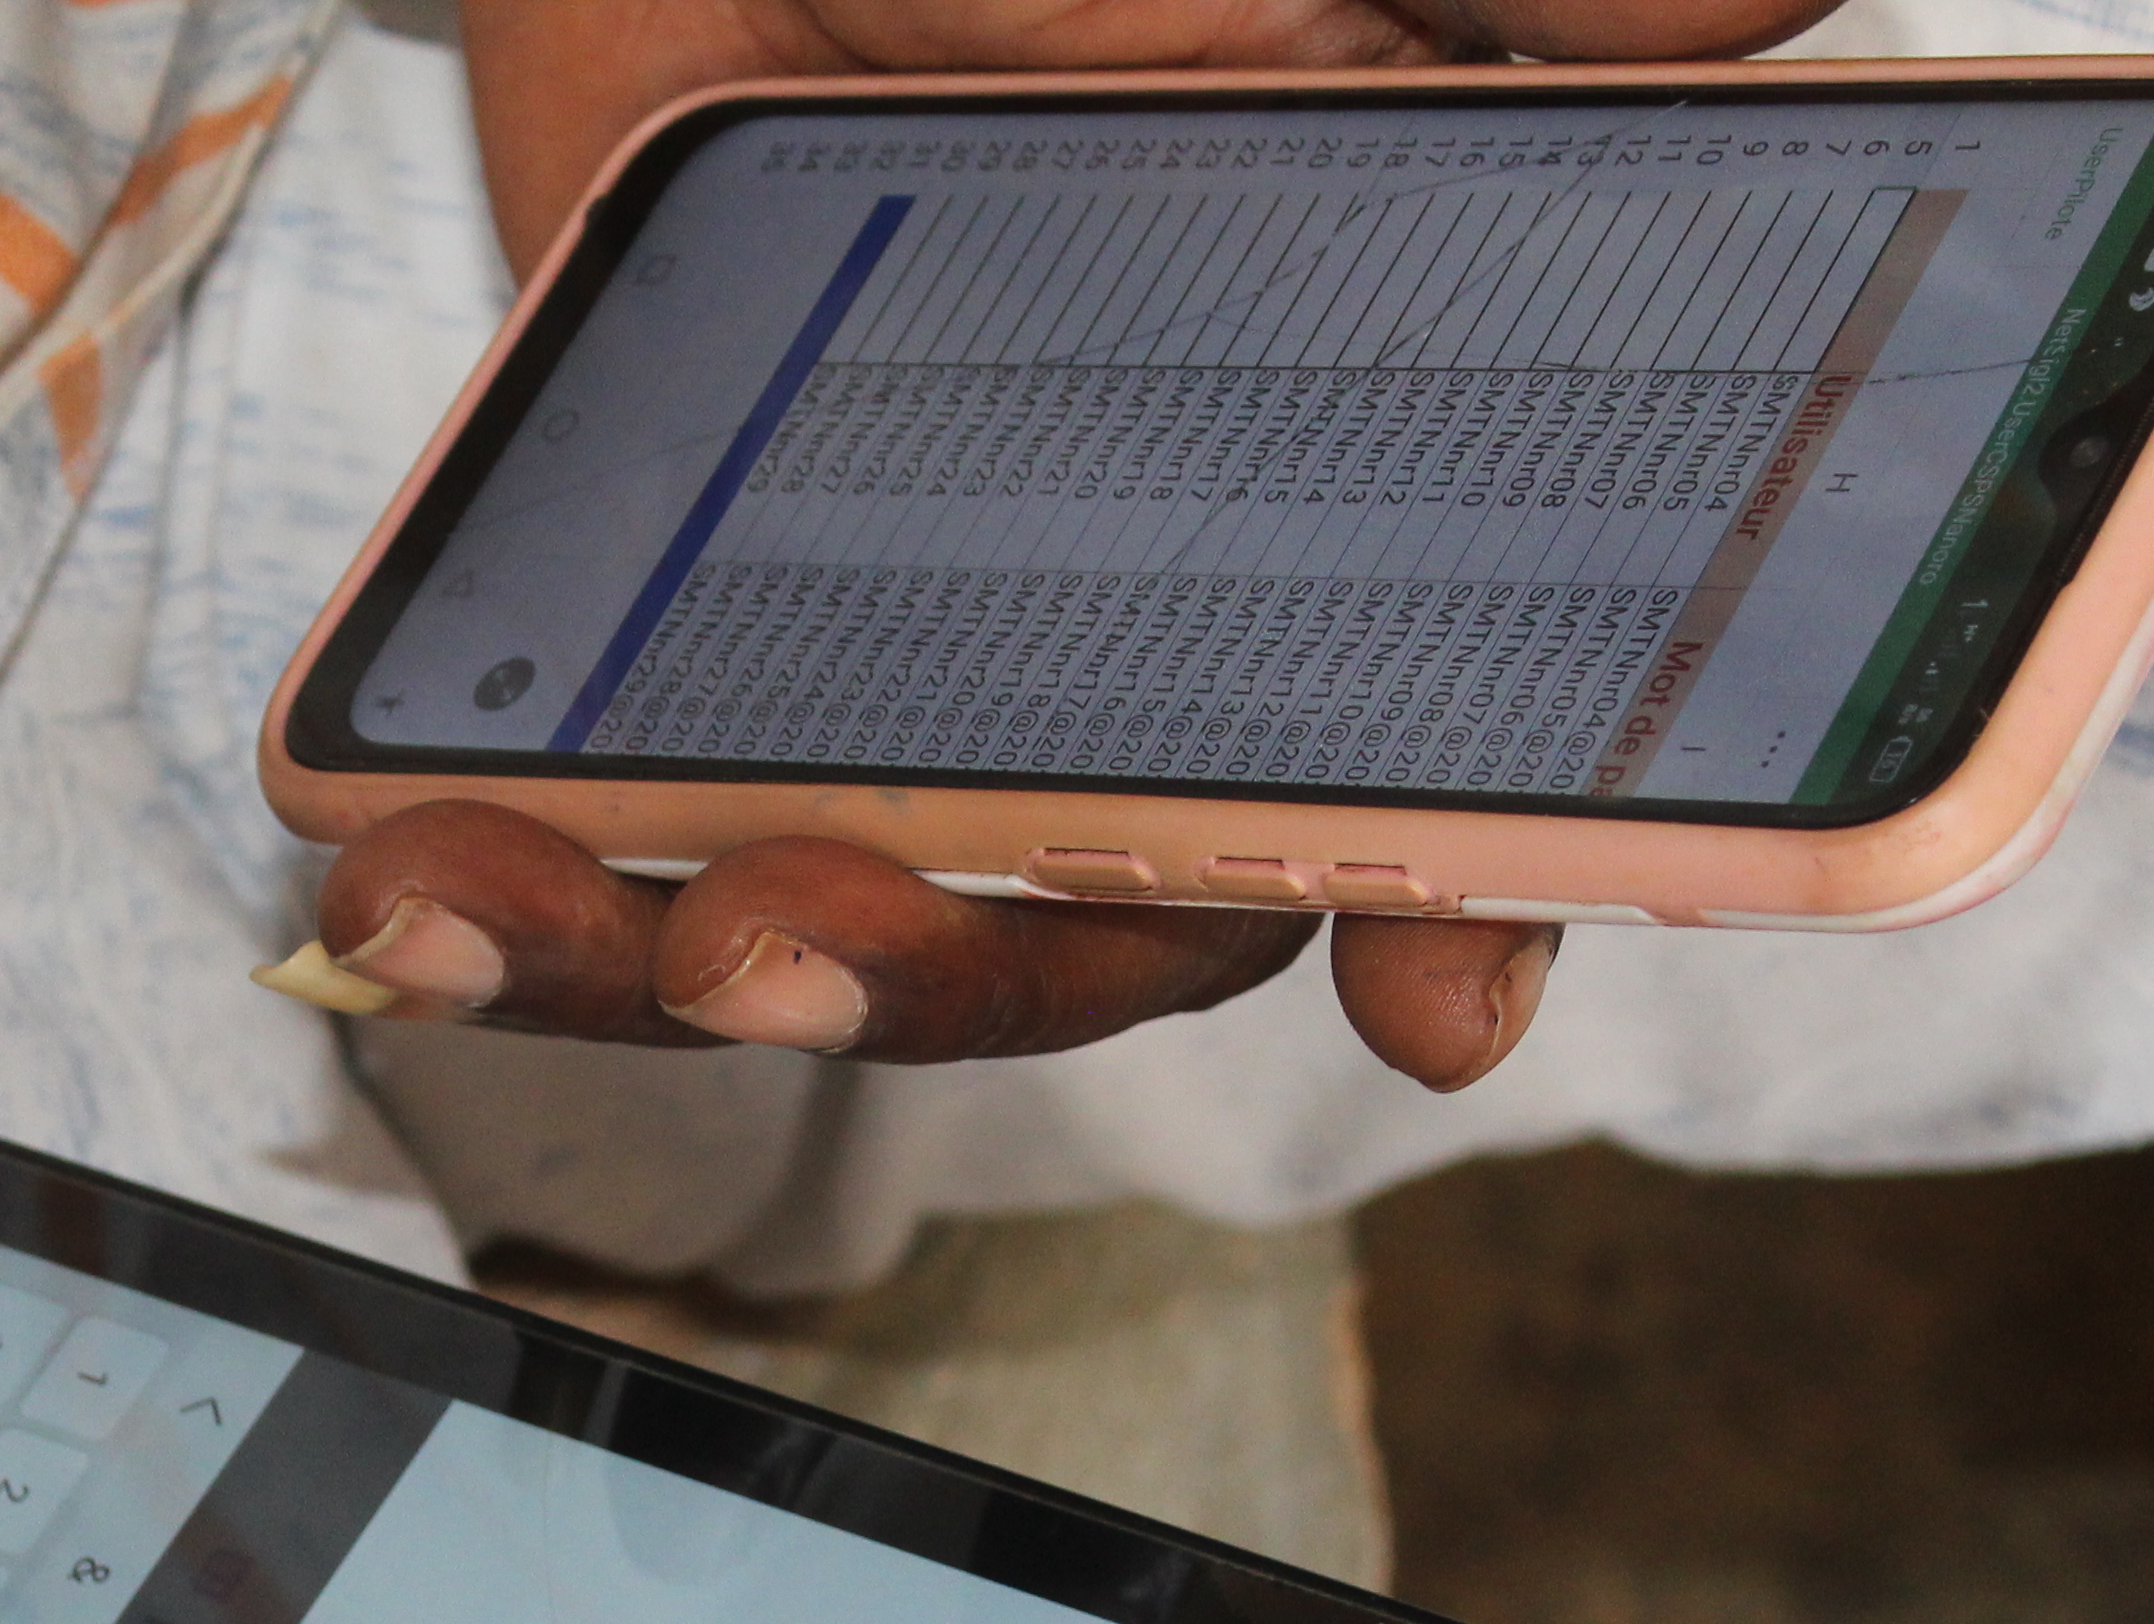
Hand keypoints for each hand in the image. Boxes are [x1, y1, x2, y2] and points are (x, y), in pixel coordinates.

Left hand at [298, 0, 1837, 1092]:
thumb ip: (1526, 1)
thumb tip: (1748, 19)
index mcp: (1341, 481)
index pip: (1443, 760)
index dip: (1466, 898)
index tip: (1436, 993)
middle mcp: (1134, 610)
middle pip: (1108, 908)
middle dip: (961, 972)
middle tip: (805, 944)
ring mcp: (884, 632)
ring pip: (848, 902)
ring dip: (703, 964)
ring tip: (557, 927)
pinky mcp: (652, 609)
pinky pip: (593, 812)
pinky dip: (503, 875)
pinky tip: (405, 870)